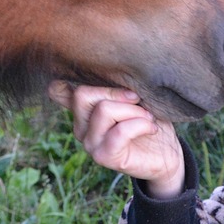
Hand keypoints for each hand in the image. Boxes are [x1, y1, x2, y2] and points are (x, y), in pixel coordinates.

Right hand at [47, 81, 185, 198]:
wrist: (167, 153)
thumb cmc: (149, 119)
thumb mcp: (133, 95)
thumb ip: (115, 84)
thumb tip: (108, 66)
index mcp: (84, 109)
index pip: (56, 91)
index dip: (65, 80)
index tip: (99, 79)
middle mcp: (80, 126)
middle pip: (82, 94)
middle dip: (116, 92)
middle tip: (138, 101)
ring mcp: (89, 143)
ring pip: (103, 110)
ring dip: (134, 110)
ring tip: (148, 118)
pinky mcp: (103, 157)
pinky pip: (120, 131)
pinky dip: (141, 124)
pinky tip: (151, 128)